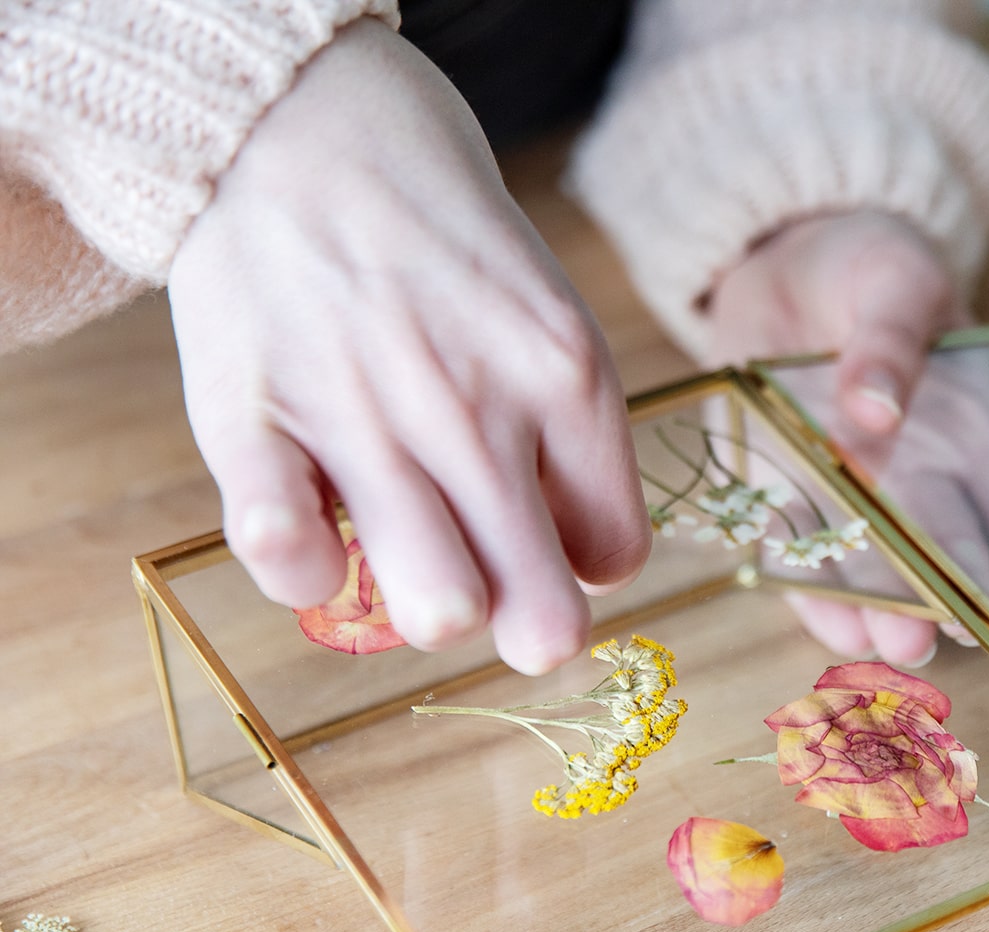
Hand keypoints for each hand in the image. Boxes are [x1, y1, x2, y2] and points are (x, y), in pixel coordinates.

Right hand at [167, 18, 648, 675]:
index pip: (615, 556)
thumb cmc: (439, 239)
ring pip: (441, 609)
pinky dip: (303, 572)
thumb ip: (573, 439)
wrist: (302, 122)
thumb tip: (585, 568)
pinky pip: (289, 558)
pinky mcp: (251, 417)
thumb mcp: (548, 315)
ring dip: (431, 605)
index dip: (583, 567)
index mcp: (566, 380)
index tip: (549, 535)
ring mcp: (365, 418)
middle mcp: (477, 411)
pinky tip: (311, 528)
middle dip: (528, 630)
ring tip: (407, 551)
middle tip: (496, 589)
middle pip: (540, 619)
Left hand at [707, 213, 988, 664]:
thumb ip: (890, 337)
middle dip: (952, 591)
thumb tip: (879, 406)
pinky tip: (829, 631)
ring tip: (893, 647)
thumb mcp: (893, 275)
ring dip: (883, 609)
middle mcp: (924, 474)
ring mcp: (854, 493)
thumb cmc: (866, 271)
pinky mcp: (784, 496)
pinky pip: (799, 554)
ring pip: (875, 564)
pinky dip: (810, 594)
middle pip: (947, 542)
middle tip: (952, 630)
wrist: (784, 265)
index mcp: (975, 423)